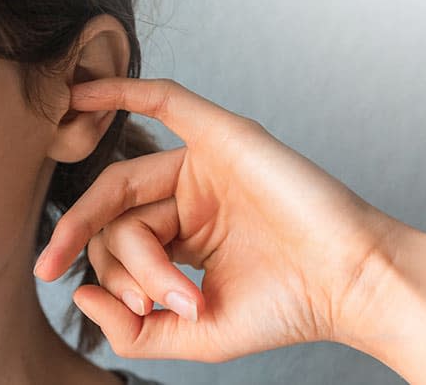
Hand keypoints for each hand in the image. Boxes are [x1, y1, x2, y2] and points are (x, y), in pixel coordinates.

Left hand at [33, 77, 393, 361]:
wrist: (348, 287)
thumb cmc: (283, 308)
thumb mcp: (193, 335)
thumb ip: (131, 330)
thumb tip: (77, 296)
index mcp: (180, 233)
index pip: (115, 244)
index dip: (116, 281)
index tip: (146, 312)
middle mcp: (185, 195)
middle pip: (112, 216)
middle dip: (118, 265)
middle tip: (149, 303)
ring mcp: (201, 164)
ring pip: (124, 184)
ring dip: (129, 243)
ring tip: (168, 289)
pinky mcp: (220, 136)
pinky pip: (162, 101)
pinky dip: (118, 91)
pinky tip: (77, 96)